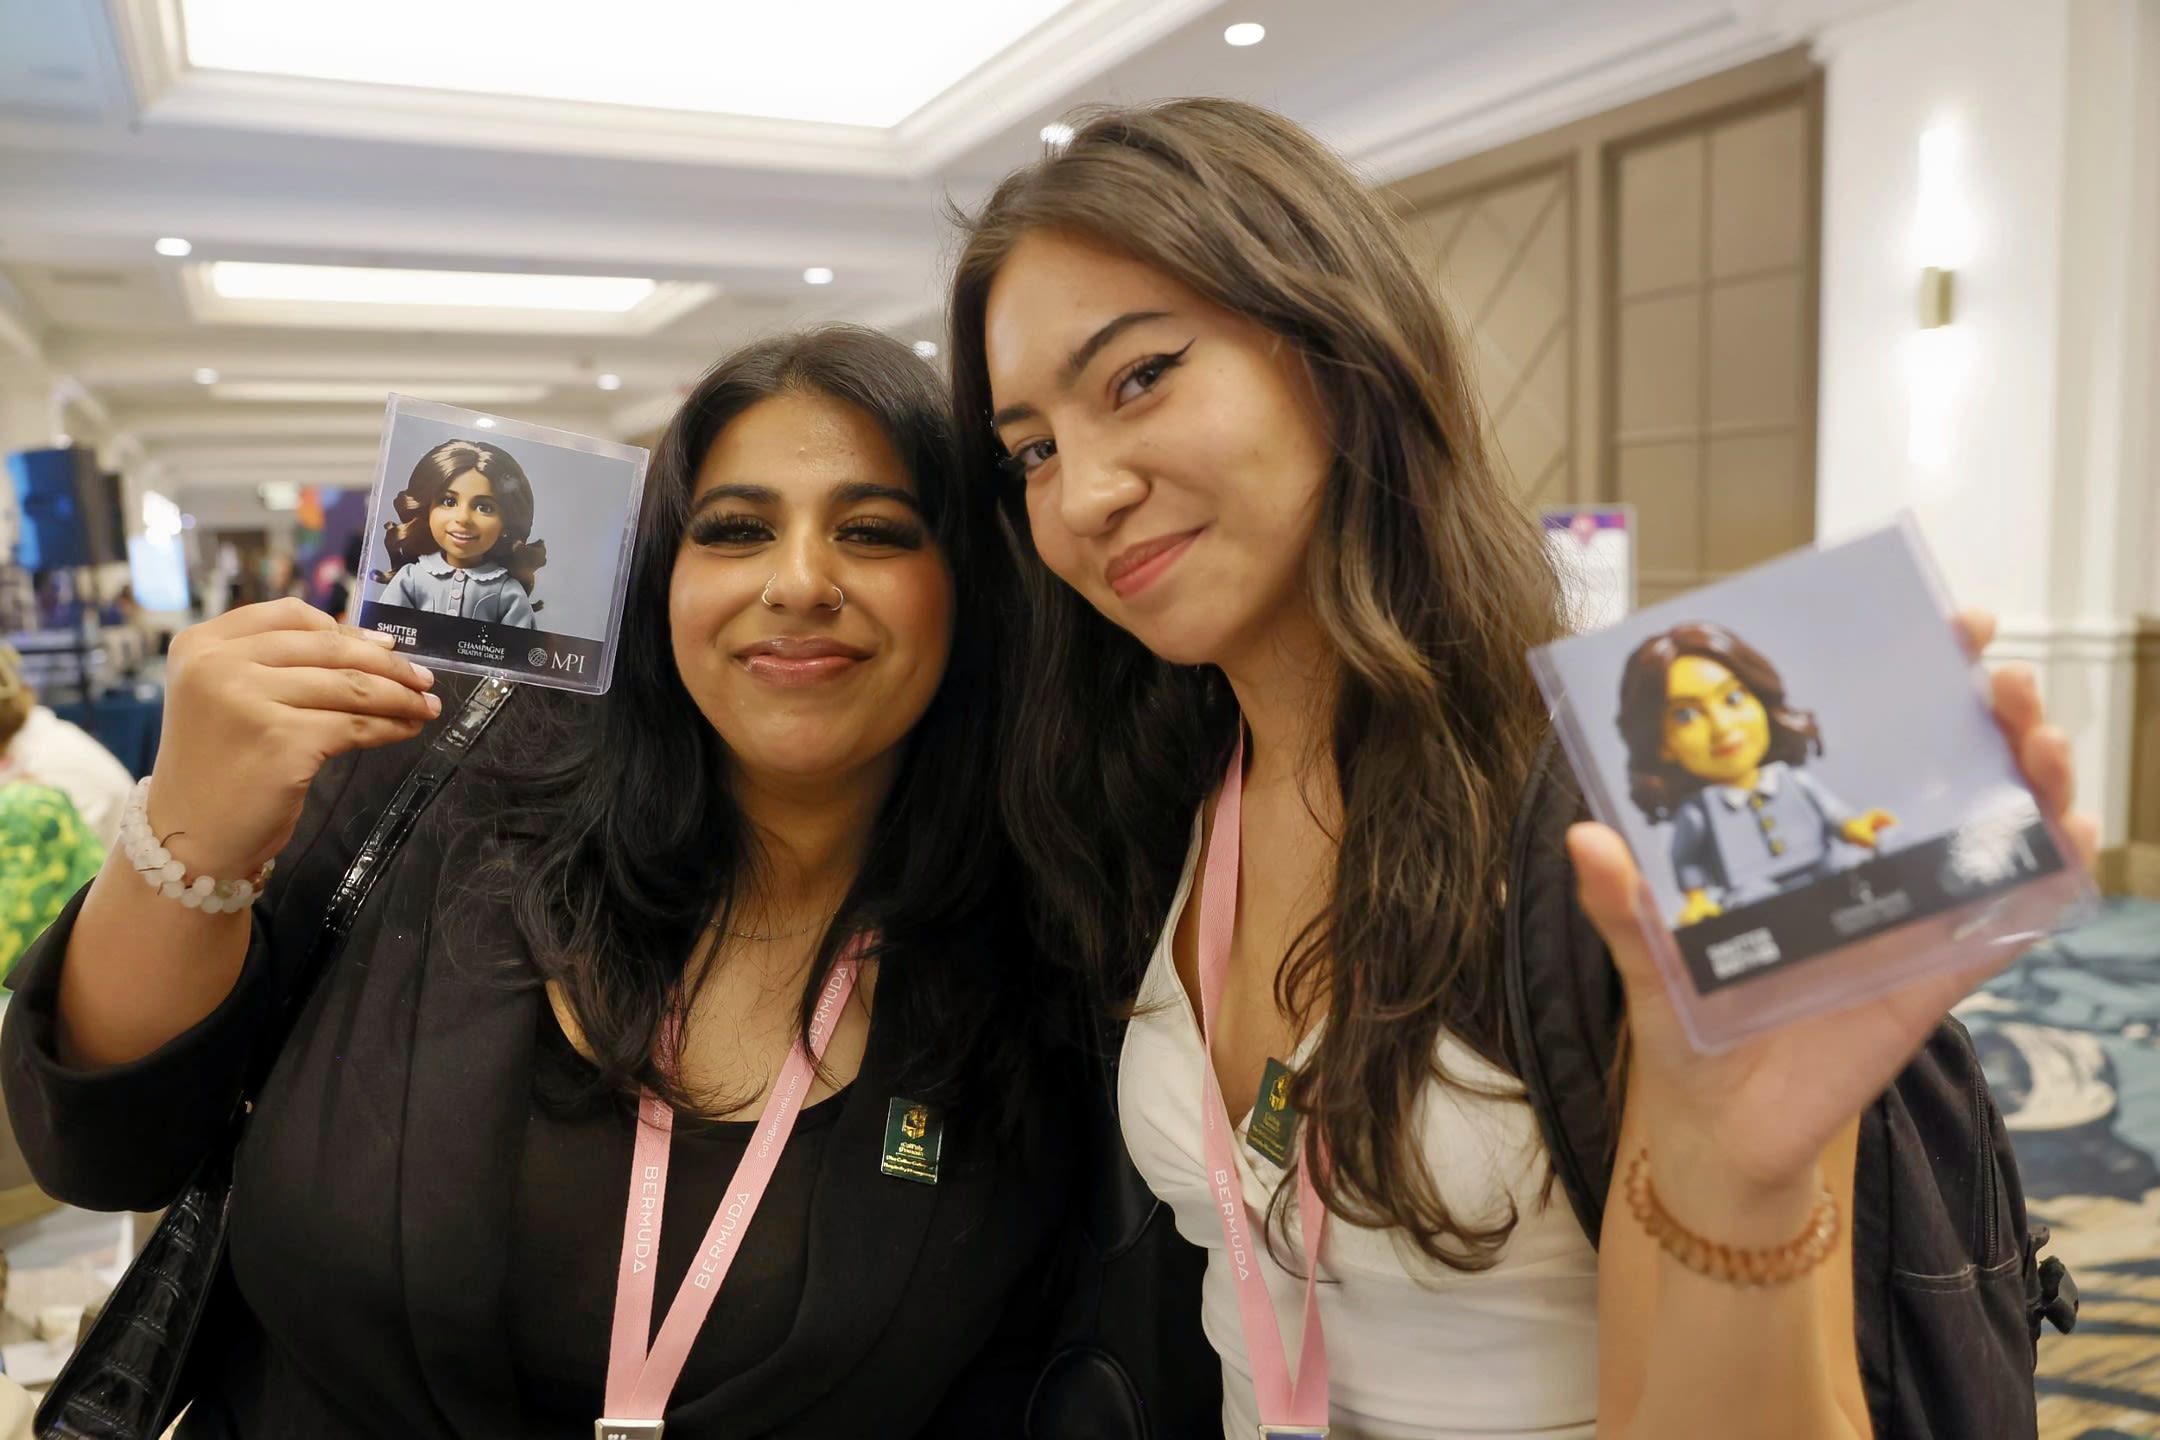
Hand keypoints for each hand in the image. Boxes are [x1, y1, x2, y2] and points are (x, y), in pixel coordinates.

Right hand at [149, 598, 439, 879]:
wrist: (189, 836)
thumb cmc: (216, 766)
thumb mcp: (225, 696)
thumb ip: (273, 663)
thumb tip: (366, 644)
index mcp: (202, 644)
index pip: (290, 616)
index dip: (346, 628)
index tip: (386, 645)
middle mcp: (219, 665)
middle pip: (329, 649)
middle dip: (388, 664)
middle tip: (424, 678)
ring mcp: (249, 701)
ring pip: (351, 687)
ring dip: (399, 695)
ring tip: (426, 704)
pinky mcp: (283, 741)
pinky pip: (356, 725)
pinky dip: (391, 726)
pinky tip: (407, 728)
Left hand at [1567, 609, 2098, 1201]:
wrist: (1720, 1128)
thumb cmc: (1686, 1026)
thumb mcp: (1644, 956)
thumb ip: (1621, 900)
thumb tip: (1585, 837)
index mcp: (1803, 838)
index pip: (1866, 736)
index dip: (1913, 674)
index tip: (1948, 622)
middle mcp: (1870, 863)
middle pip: (1954, 765)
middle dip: (1992, 710)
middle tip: (2001, 676)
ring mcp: (1914, 915)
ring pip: (2000, 828)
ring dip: (2034, 776)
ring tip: (2037, 739)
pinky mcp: (1939, 976)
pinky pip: (2012, 918)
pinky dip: (2051, 875)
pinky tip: (2069, 834)